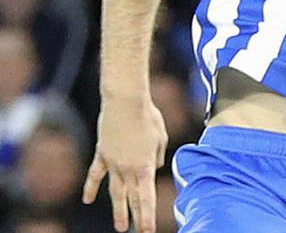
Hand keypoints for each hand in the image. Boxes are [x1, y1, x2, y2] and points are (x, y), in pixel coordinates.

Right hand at [83, 95, 168, 232]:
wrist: (125, 103)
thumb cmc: (148, 117)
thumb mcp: (161, 137)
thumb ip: (158, 155)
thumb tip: (154, 167)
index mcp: (145, 166)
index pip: (146, 197)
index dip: (147, 215)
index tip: (148, 230)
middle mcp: (128, 169)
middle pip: (131, 199)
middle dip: (135, 218)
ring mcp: (112, 163)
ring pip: (114, 192)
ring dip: (118, 210)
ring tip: (120, 227)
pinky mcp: (101, 155)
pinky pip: (95, 175)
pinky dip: (91, 188)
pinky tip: (88, 200)